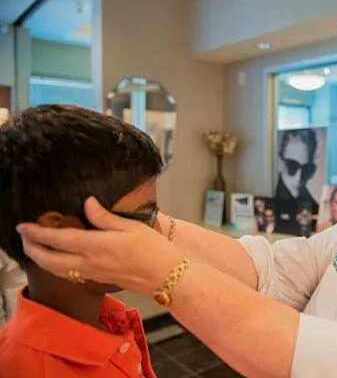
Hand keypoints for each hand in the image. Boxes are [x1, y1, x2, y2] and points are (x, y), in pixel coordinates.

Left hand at [17, 197, 180, 295]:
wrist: (166, 278)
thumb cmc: (153, 250)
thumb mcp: (131, 227)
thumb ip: (105, 217)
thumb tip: (87, 203)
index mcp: (96, 246)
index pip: (58, 239)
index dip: (37, 233)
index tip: (23, 226)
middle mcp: (89, 263)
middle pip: (50, 260)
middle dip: (32, 249)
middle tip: (24, 238)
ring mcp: (93, 274)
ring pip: (57, 270)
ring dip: (42, 259)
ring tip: (36, 248)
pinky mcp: (99, 280)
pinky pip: (69, 274)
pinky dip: (56, 266)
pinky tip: (60, 259)